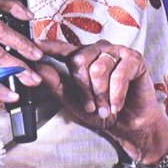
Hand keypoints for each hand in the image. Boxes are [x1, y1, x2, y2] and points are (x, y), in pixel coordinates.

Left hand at [28, 36, 167, 163]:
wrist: (126, 124)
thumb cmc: (99, 110)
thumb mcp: (71, 99)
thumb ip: (55, 83)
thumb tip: (39, 67)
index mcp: (80, 57)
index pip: (61, 48)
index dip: (47, 45)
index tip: (33, 43)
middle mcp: (97, 50)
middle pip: (80, 60)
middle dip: (83, 88)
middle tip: (91, 106)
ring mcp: (116, 52)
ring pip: (99, 69)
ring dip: (101, 94)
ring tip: (104, 108)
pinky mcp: (134, 59)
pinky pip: (119, 74)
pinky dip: (116, 94)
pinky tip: (116, 105)